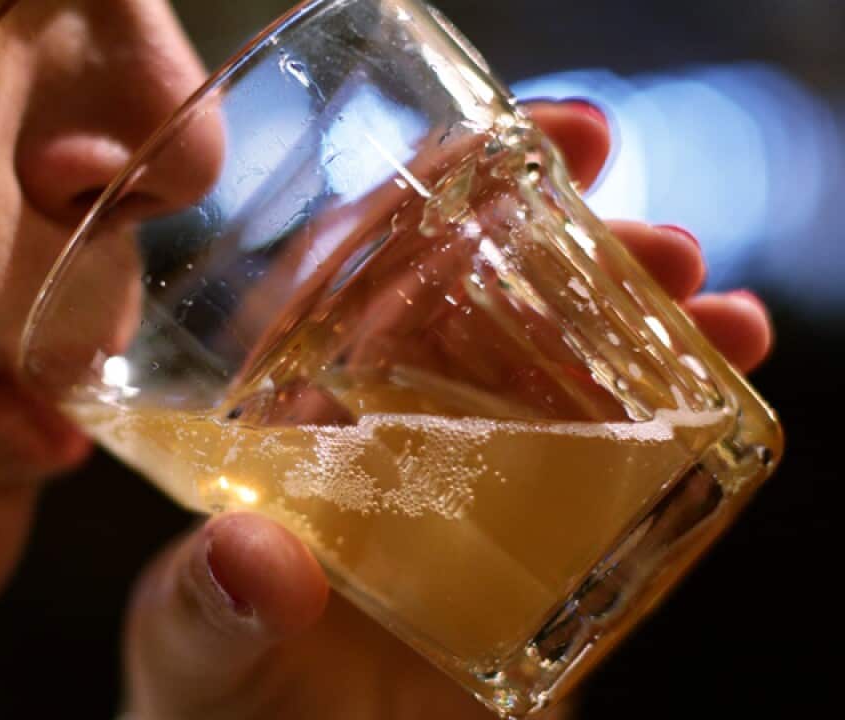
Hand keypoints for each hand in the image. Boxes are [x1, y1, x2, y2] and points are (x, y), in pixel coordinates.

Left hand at [121, 99, 773, 719]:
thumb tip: (258, 558)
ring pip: (559, 370)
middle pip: (479, 307)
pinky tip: (728, 381)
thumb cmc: (221, 702)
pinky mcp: (537, 545)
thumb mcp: (198, 654)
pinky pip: (611, 467)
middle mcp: (386, 431)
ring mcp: (471, 483)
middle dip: (564, 249)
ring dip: (639, 318)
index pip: (353, 283)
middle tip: (647, 232)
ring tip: (712, 300)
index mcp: (294, 419)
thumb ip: (212, 610)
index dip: (427, 204)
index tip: (500, 147)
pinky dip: (672, 419)